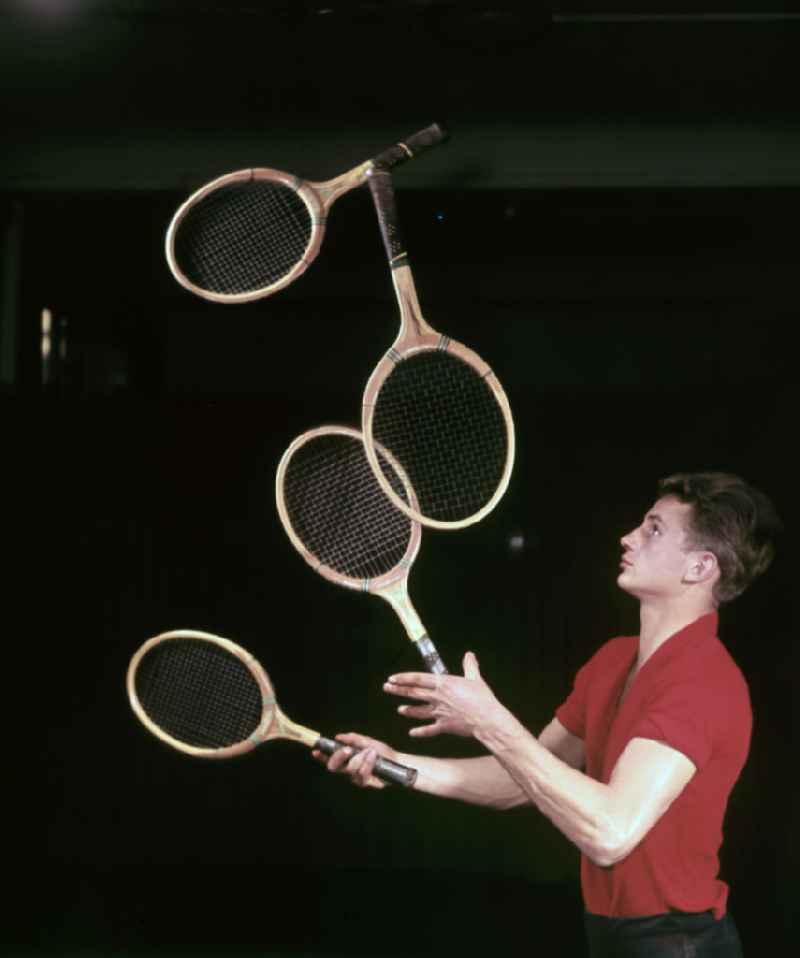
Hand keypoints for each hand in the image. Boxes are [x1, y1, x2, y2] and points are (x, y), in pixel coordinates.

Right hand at [311, 732, 397, 789]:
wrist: (397, 761)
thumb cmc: (381, 751)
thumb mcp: (367, 741)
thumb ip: (353, 739)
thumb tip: (338, 737)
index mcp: (347, 760)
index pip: (330, 760)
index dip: (321, 757)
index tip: (315, 750)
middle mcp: (349, 770)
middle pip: (334, 768)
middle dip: (338, 757)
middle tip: (347, 749)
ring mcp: (357, 778)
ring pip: (350, 769)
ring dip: (360, 758)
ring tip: (370, 751)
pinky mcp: (367, 783)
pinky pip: (363, 774)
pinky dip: (368, 763)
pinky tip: (373, 756)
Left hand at [384, 651, 502, 738]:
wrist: (486, 719)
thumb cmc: (482, 698)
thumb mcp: (475, 678)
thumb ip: (470, 666)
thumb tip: (470, 655)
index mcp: (444, 684)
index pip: (418, 679)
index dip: (404, 678)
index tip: (392, 678)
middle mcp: (438, 697)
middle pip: (414, 693)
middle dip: (399, 690)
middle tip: (387, 688)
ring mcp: (440, 712)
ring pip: (419, 711)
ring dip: (408, 710)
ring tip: (399, 710)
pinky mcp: (444, 726)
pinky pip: (430, 729)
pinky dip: (421, 732)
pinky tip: (412, 733)